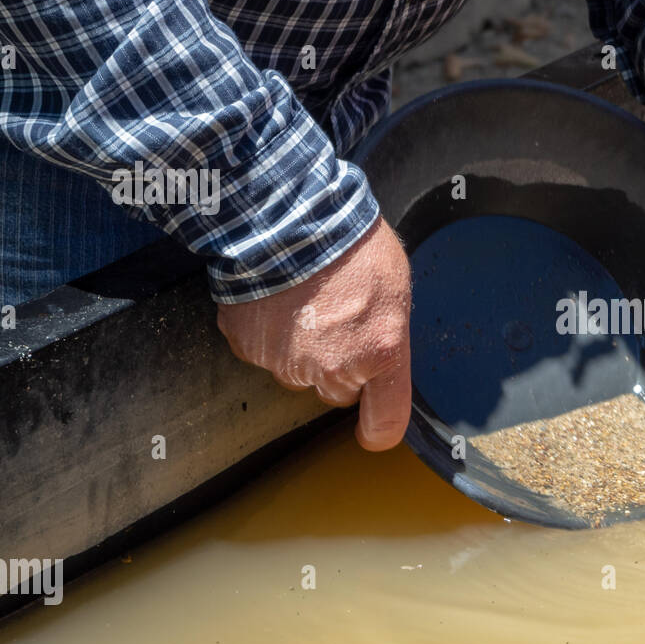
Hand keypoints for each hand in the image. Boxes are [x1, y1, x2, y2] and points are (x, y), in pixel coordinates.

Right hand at [216, 218, 411, 450]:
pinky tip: (277, 298)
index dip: (379, 429)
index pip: (385, 422)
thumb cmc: (349, 241)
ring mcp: (286, 362)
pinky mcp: (249, 348)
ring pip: (299, 372)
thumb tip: (384, 350)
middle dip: (339, 366)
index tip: (373, 429)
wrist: (284, 214)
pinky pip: (264, 352)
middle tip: (339, 319)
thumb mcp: (395, 285)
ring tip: (306, 300)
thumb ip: (389, 330)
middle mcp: (333, 368)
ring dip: (303, 347)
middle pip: (336, 391)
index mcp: (380, 353)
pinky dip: (269, 332)